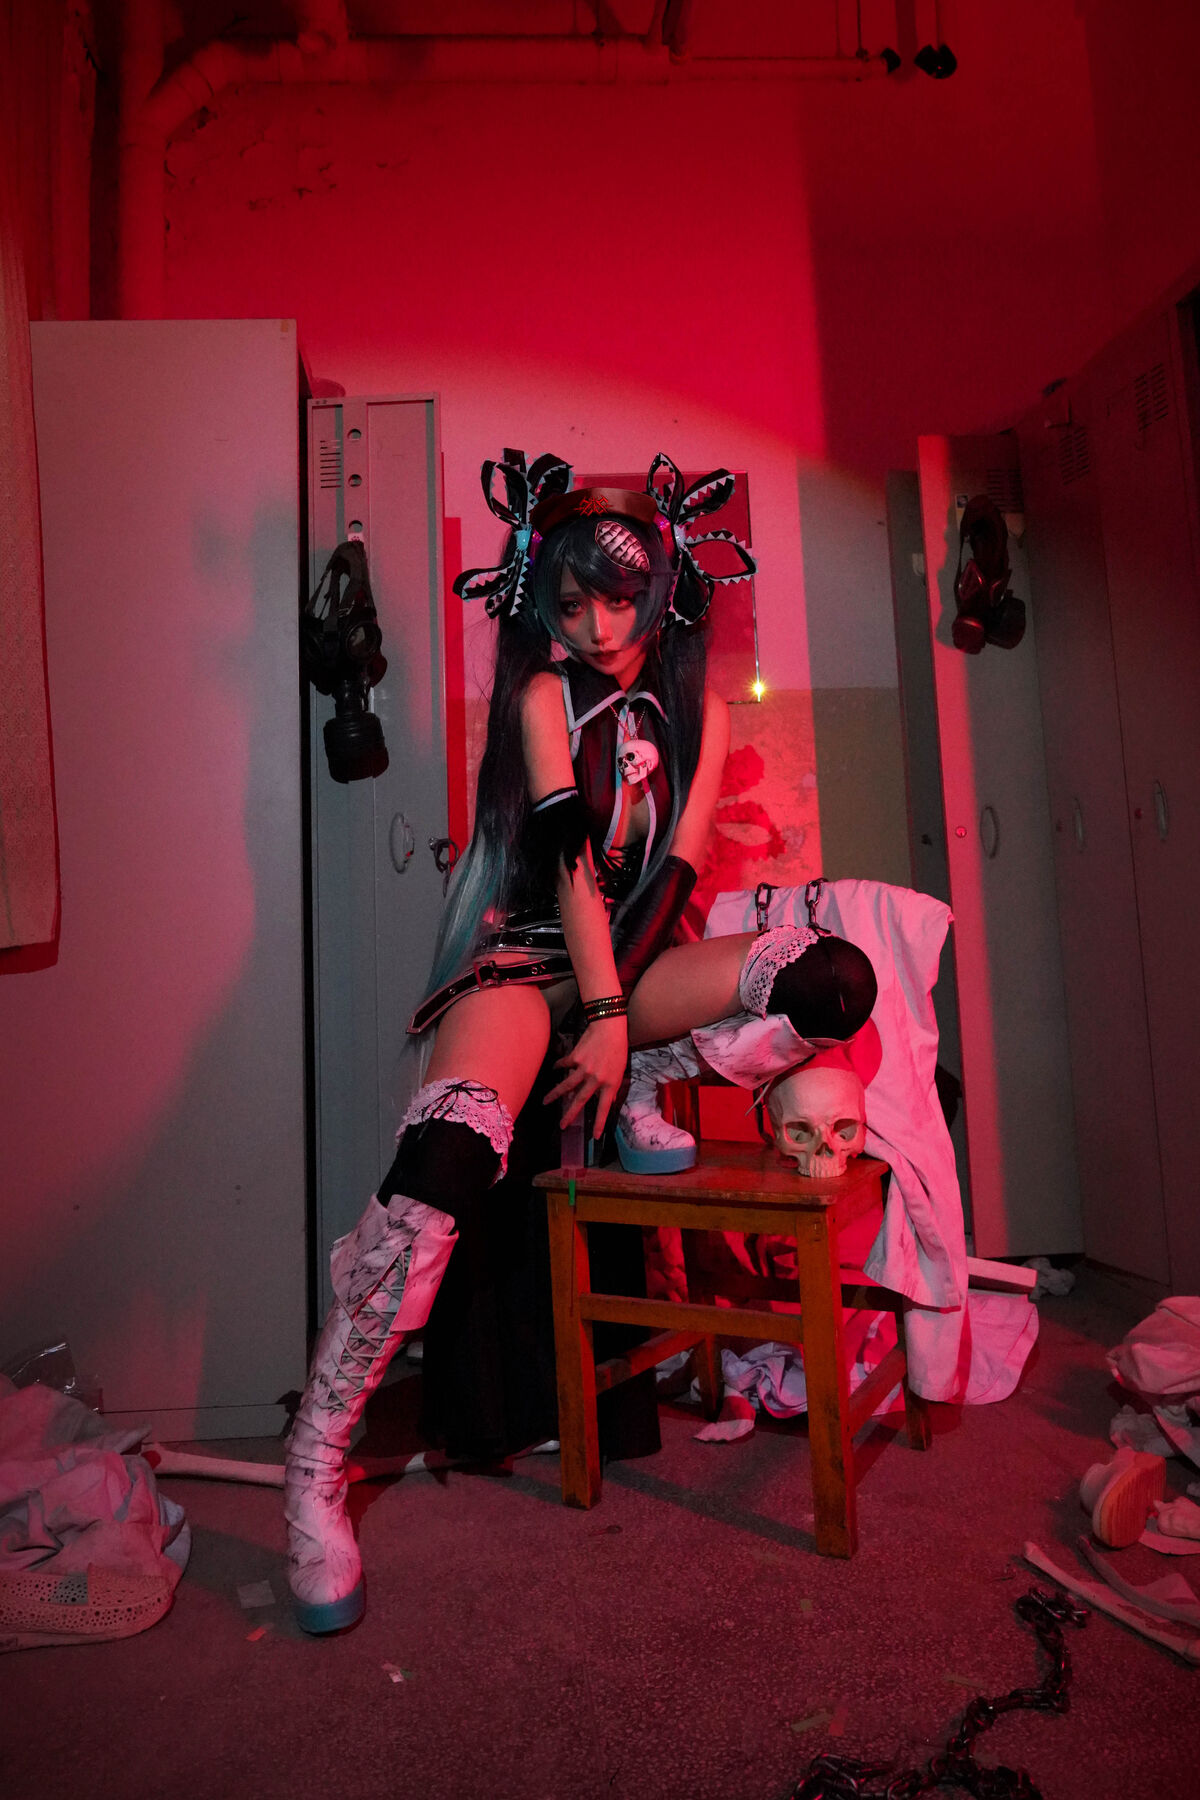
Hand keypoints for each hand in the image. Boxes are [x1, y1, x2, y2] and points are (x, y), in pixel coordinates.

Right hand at [543, 1016, 628, 1136]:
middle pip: (580, 1101)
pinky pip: (564, 1065)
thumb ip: (612, 1087)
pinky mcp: (575, 1058)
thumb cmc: (618, 1049)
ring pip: (566, 1086)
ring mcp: (584, 1069)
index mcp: (610, 1083)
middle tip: (562, 1126)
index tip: (594, 1136)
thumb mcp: (620, 1071)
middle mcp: (596, 1079)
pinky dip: (559, 1067)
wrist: (609, 1027)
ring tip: (545, 1102)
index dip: (599, 1123)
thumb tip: (609, 1100)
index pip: (603, 1108)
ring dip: (554, 1095)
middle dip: (570, 1115)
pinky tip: (555, 1068)